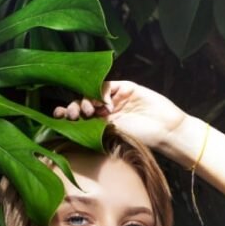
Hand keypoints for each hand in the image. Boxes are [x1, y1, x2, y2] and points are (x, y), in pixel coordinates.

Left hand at [52, 80, 187, 152]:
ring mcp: (116, 97)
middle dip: (74, 106)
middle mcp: (106, 108)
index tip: (58, 116)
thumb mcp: (115, 136)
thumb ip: (96, 128)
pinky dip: (103, 91)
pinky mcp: (127, 87)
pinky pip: (109, 85)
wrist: (166, 131)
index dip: (66, 113)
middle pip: (82, 101)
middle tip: (72, 114)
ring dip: (86, 98)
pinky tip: (105, 103)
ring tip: (89, 110)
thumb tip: (72, 125)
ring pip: (93, 91)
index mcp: (100, 122)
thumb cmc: (143, 140)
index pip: (79, 115)